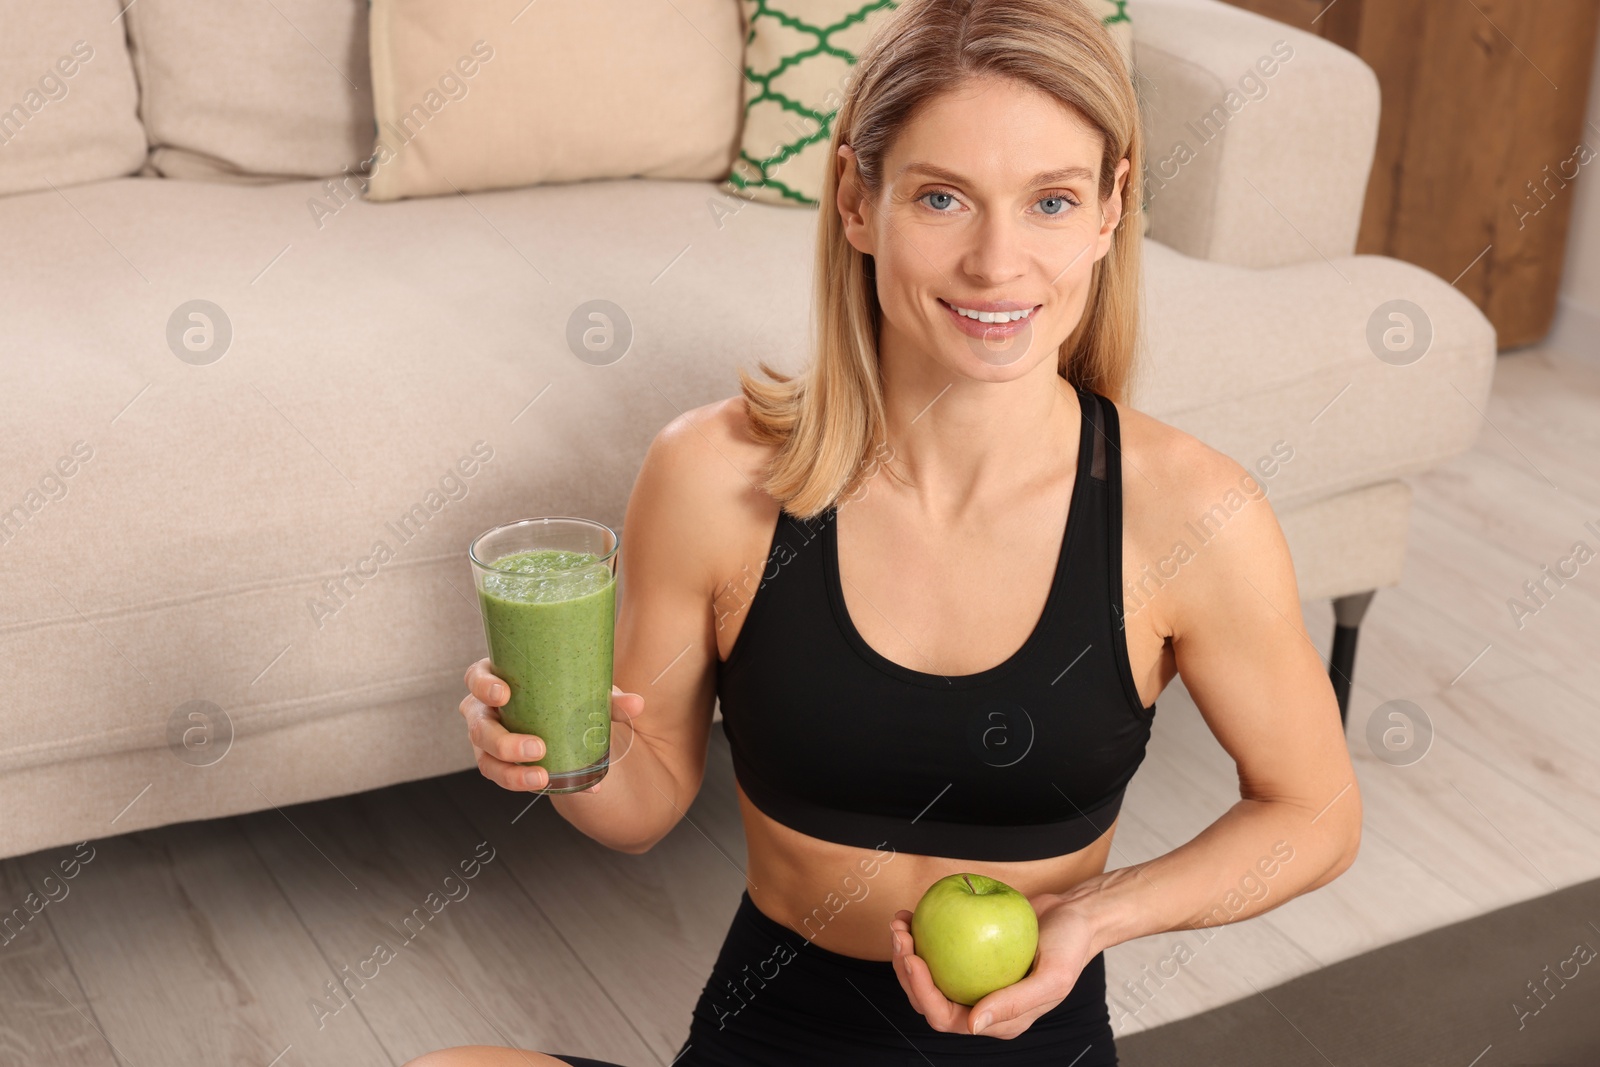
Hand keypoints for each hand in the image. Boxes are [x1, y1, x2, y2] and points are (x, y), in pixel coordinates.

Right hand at [459, 658, 644, 793]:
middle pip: (479, 727)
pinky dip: (526, 783)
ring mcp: (488, 740)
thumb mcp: (586, 692)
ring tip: (542, 779)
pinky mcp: (499, 763)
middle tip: (537, 748)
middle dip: (503, 741)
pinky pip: (503, 777)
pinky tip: (556, 785)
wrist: (566, 720)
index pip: (476, 678)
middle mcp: (485, 711)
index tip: (504, 694)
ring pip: (486, 759)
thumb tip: (638, 705)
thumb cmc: (566, 694)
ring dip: (511, 773)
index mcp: (498, 679)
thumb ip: (611, 699)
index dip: (484, 686)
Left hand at [889, 893, 1098, 1039]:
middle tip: (901, 934)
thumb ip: (1014, 1004)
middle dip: (905, 969)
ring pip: (927, 974)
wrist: (1075, 915)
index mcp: (997, 1019)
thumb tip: (974, 1025)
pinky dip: (921, 934)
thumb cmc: (1070, 947)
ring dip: (906, 951)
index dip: (922, 993)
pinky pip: (937, 950)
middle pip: (928, 998)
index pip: (946, 1018)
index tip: (913, 959)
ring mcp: (972, 978)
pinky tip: (913, 914)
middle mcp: (980, 1003)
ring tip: (900, 922)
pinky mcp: (968, 954)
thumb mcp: (1052, 978)